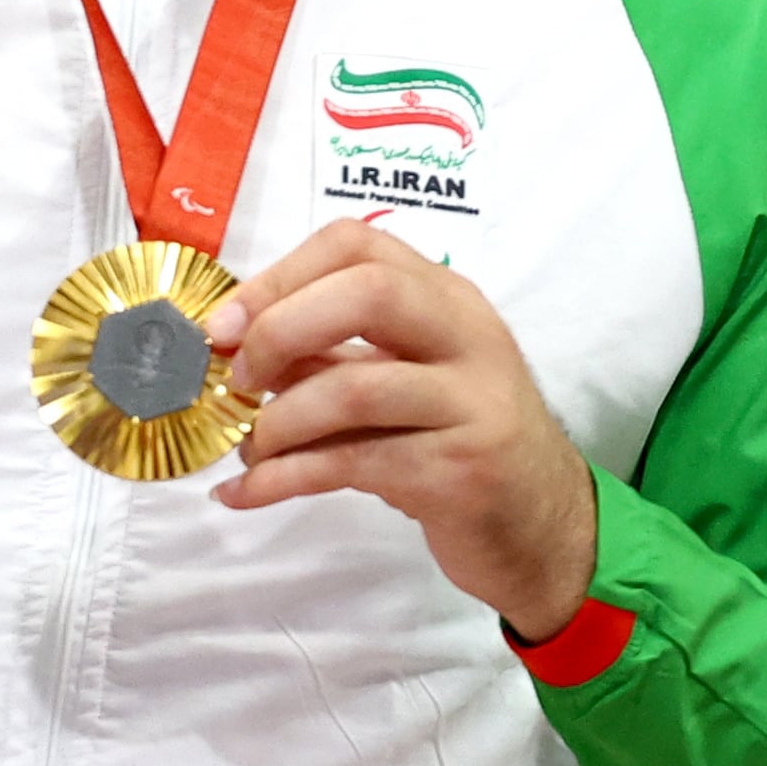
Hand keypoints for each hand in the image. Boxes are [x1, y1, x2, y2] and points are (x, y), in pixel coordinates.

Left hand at [207, 223, 599, 638]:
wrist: (540, 521)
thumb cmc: (458, 440)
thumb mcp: (402, 381)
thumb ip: (331, 355)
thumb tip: (235, 346)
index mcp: (447, 298)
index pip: (358, 245)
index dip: (279, 277)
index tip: (227, 327)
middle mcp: (467, 336)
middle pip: (368, 293)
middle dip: (279, 330)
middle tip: (239, 380)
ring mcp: (471, 402)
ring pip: (356, 387)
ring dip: (279, 422)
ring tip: (248, 450)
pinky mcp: (459, 471)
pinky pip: (352, 464)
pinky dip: (281, 479)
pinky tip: (244, 494)